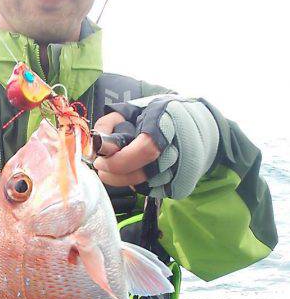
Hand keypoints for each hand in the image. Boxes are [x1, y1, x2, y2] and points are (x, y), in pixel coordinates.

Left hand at [92, 96, 219, 199]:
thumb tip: (96, 141)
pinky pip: (151, 190)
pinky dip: (137, 183)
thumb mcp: (136, 108)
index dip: (119, 160)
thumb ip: (112, 122)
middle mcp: (177, 151)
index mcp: (167, 126)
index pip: (144, 150)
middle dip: (114, 174)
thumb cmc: (163, 116)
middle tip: (101, 167)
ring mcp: (180, 171)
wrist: (202, 129)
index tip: (101, 160)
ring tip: (115, 168)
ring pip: (143, 185)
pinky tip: (135, 171)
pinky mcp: (180, 186)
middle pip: (141, 174)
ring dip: (123, 180)